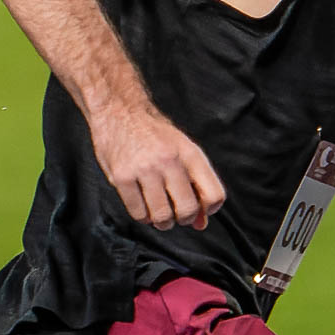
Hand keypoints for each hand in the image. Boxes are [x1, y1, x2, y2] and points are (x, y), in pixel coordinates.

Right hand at [87, 101, 225, 230]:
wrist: (121, 111)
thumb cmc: (155, 135)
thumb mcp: (182, 150)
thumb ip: (195, 184)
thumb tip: (201, 222)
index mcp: (191, 153)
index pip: (214, 194)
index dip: (209, 209)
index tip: (201, 210)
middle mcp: (170, 161)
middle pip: (187, 209)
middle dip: (183, 219)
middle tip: (177, 214)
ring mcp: (145, 169)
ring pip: (161, 216)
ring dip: (162, 222)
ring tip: (159, 213)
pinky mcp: (122, 177)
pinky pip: (138, 213)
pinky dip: (143, 217)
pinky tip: (143, 206)